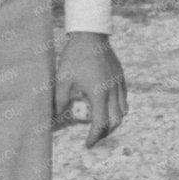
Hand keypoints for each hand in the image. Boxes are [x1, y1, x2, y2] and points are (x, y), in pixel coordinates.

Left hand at [55, 32, 127, 147]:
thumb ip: (60, 100)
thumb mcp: (63, 79)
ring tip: (103, 124)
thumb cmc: (74, 56)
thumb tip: (54, 116)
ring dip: (114, 121)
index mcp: (99, 94)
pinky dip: (118, 107)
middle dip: (106, 132)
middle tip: (95, 137)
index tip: (87, 144)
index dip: (94, 137)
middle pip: (116, 121)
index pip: (100, 124)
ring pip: (123, 110)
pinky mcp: (120, 76)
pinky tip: (108, 106)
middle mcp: (113, 91)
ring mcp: (119, 83)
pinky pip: (124, 98)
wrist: (90, 34)